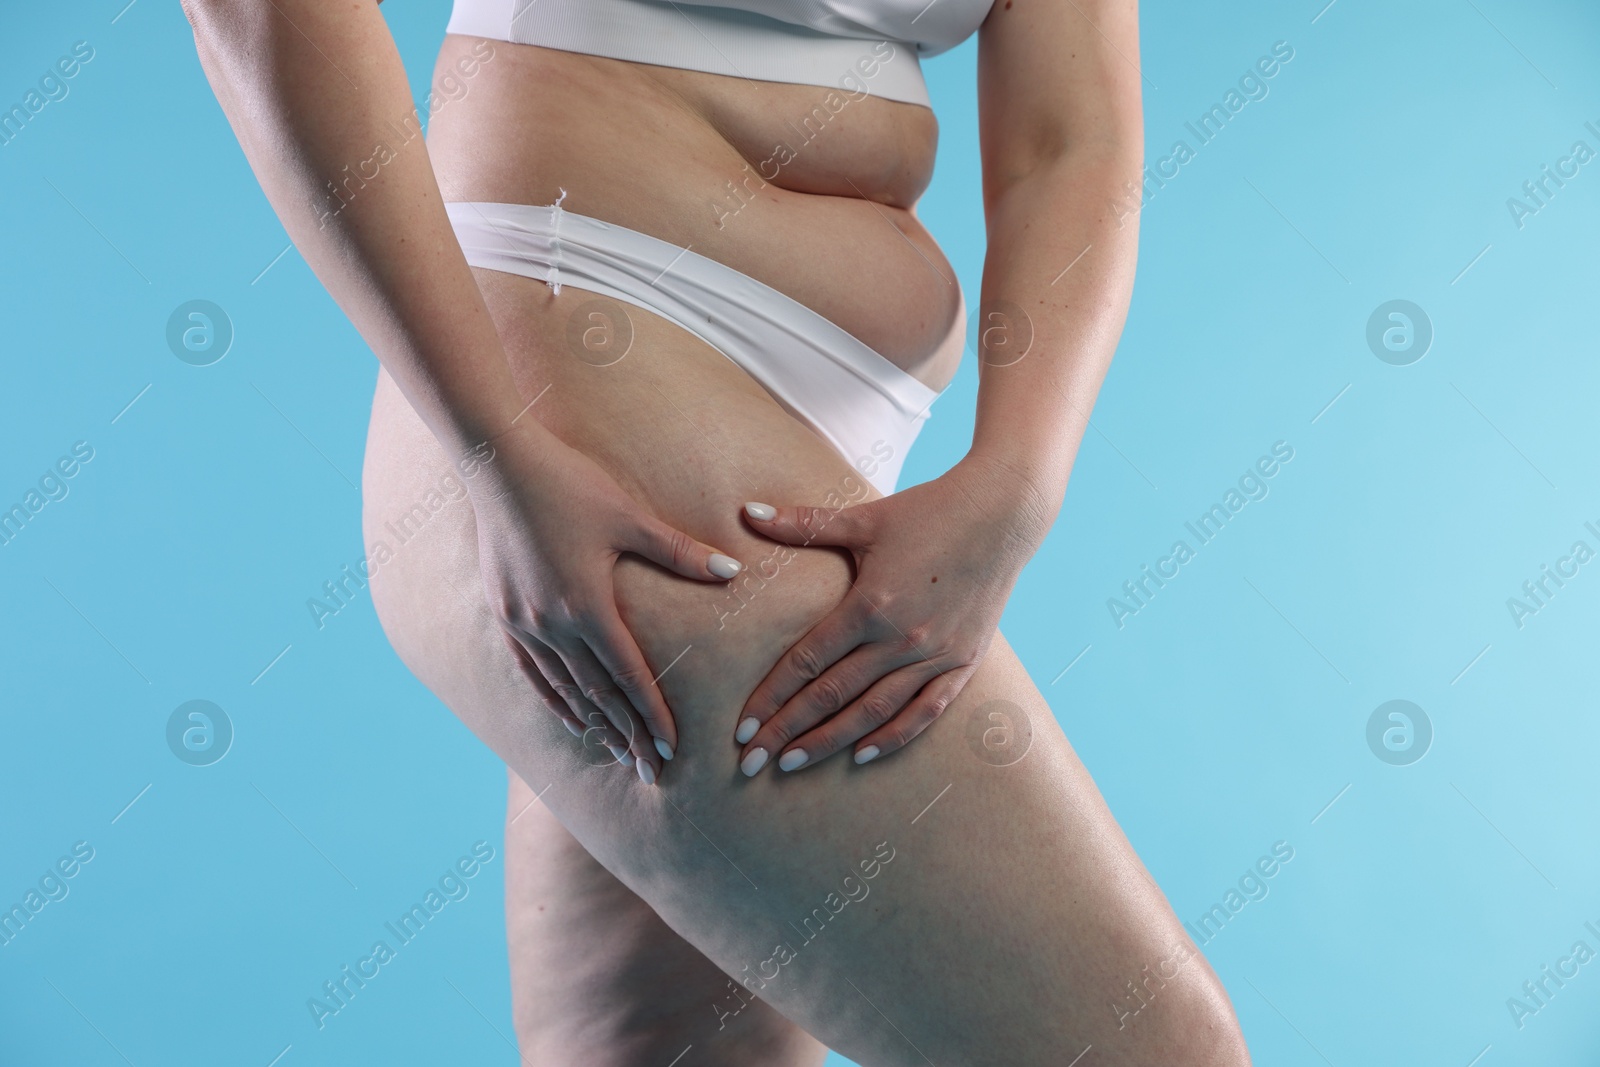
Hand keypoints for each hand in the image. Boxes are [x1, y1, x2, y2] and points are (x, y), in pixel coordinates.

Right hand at [464, 422, 744, 784]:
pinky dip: (554, 699)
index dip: (651, 715)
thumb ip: (681, 552)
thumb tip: (732, 573)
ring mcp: (524, 623)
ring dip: (594, 725)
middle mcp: (553, 625)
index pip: (628, 677)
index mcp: (588, 606)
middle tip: (653, 774)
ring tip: (618, 754)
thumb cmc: (570, 485)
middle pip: (598, 695)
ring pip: (564, 689)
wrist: (498, 465)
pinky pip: (531, 672)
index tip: (672, 749)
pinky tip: (571, 718)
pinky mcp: (505, 614)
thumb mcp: (630, 516)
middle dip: (628, 735)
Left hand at [732, 454, 1051, 773]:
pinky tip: (862, 755)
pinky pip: (926, 711)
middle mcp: (902, 638)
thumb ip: (805, 524)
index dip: (771, 698)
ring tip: (792, 764)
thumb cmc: (929, 510)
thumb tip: (748, 512)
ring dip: (830, 741)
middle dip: (788, 731)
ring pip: (874, 711)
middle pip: (833, 696)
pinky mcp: (964, 662)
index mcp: (871, 604)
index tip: (741, 729)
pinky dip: (894, 736)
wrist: (1003, 513)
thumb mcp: (864, 518)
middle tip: (751, 762)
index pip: (808, 662)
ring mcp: (936, 655)